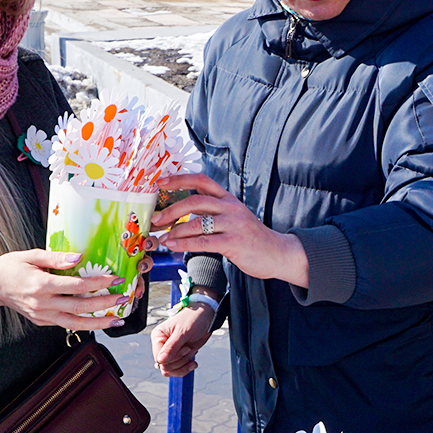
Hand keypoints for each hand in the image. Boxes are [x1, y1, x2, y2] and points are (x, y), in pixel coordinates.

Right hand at [0, 249, 129, 330]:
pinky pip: (66, 325)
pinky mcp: (42, 321)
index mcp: (41, 285)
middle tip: (123, 299)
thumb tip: (79, 257)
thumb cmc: (11, 267)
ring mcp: (42, 316)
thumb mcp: (31, 255)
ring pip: (75, 324)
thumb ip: (55, 257)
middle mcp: (42, 304)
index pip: (76, 286)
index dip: (98, 283)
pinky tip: (98, 320)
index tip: (115, 278)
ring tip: (118, 319)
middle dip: (105, 305)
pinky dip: (84, 324)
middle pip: (80, 308)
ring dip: (99, 323)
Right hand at [151, 303, 215, 377]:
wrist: (206, 317)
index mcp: (158, 337)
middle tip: (189, 348)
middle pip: (165, 366)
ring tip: (192, 351)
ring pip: (171, 370)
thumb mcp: (183, 332)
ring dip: (184, 364)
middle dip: (180, 360)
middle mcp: (162, 345)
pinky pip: (178, 370)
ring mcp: (170, 352)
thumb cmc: (193, 319)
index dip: (173, 358)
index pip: (159, 358)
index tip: (185, 348)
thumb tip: (160, 361)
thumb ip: (171, 347)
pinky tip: (193, 363)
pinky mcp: (179, 356)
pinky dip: (186, 368)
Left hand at [155, 174, 309, 287]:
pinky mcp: (234, 242)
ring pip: (197, 222)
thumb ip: (213, 209)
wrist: (277, 253)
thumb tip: (185, 206)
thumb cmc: (250, 237)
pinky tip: (173, 246)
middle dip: (171, 210)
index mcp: (228, 198)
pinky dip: (184, 244)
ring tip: (162, 238)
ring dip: (175, 231)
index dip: (179, 179)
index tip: (160, 182)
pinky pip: (203, 242)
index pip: (202, 180)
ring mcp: (233, 224)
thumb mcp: (234, 216)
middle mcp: (230, 207)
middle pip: (195, 200)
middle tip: (156, 219)